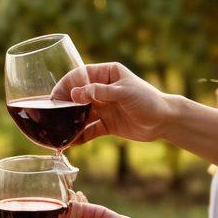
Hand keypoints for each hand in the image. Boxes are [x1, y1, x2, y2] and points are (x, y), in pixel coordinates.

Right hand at [53, 62, 173, 144]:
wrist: (164, 121)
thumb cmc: (148, 100)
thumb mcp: (124, 92)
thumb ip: (100, 92)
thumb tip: (75, 93)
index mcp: (107, 74)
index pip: (81, 75)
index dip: (67, 84)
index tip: (56, 96)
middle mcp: (102, 90)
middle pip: (77, 96)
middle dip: (64, 105)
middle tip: (52, 115)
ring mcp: (103, 108)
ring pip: (80, 114)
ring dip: (70, 123)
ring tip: (58, 131)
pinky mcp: (106, 124)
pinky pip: (88, 130)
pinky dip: (79, 136)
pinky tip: (70, 143)